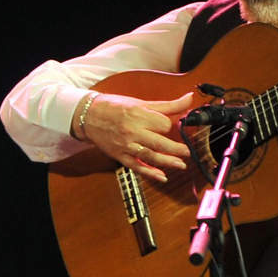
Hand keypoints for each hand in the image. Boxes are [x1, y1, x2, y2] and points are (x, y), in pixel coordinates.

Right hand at [78, 91, 192, 181]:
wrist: (88, 116)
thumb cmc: (115, 107)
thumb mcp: (141, 102)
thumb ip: (167, 105)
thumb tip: (189, 99)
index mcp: (138, 114)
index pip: (163, 124)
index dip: (170, 126)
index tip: (172, 127)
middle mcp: (132, 131)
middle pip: (160, 142)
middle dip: (176, 149)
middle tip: (187, 152)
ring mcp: (125, 145)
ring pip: (150, 156)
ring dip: (167, 162)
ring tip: (181, 165)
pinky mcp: (120, 155)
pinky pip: (136, 166)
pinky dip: (149, 172)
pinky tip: (162, 177)